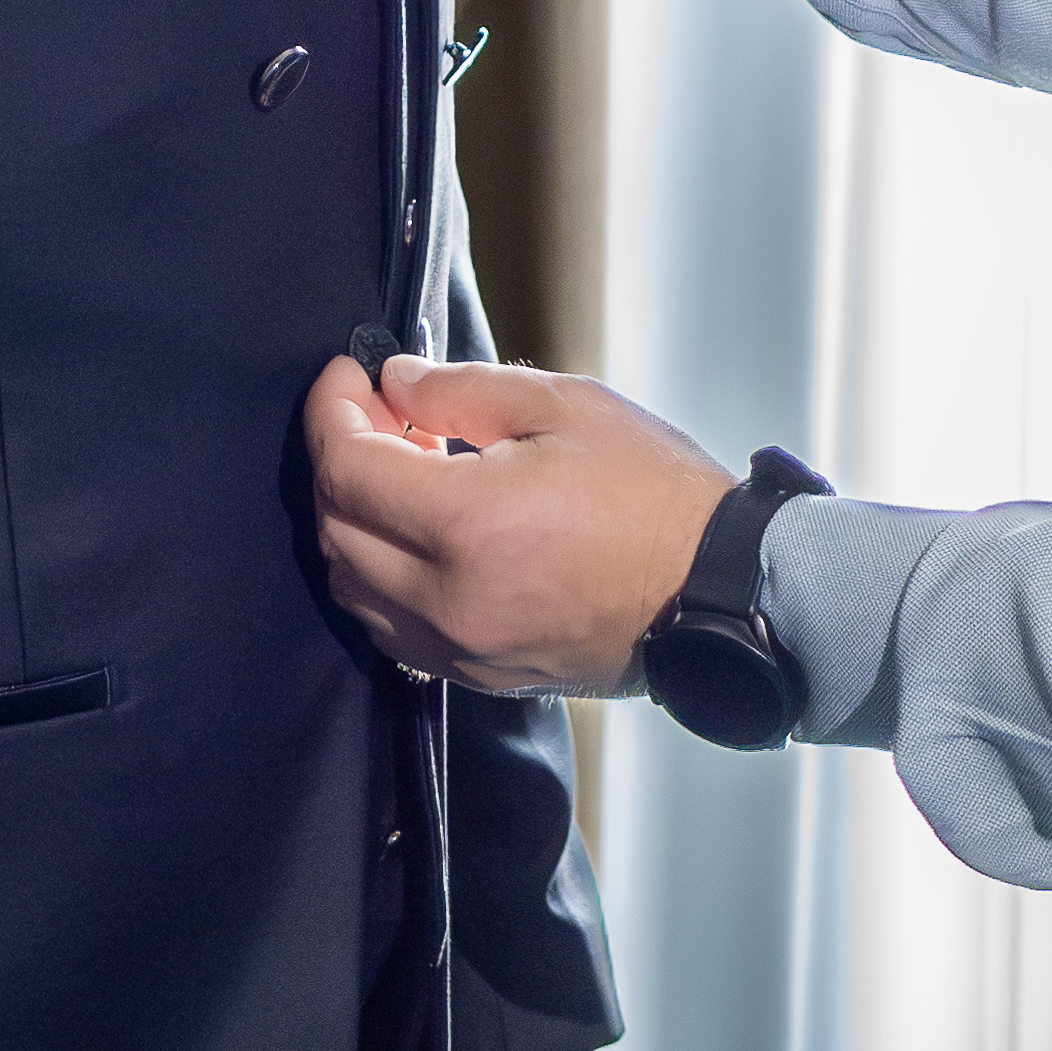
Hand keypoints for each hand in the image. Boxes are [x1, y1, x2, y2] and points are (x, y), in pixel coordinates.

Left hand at [304, 354, 735, 697]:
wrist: (719, 592)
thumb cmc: (655, 496)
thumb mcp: (565, 407)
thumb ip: (461, 390)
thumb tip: (395, 382)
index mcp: (467, 524)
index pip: (347, 468)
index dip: (332, 411)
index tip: (345, 377)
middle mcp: (447, 598)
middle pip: (335, 528)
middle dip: (339, 459)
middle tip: (377, 414)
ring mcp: (460, 646)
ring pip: (351, 587)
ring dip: (354, 522)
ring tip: (404, 472)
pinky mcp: (477, 675)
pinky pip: (390, 628)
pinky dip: (380, 577)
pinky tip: (420, 536)